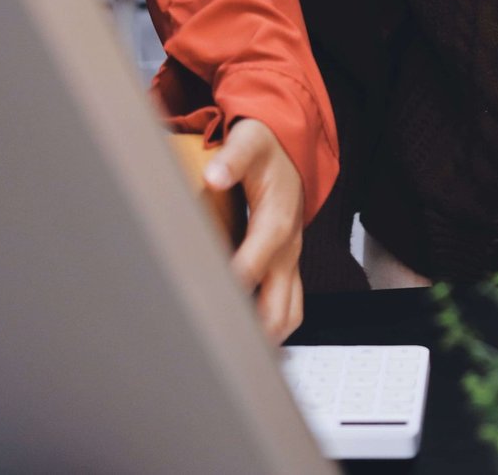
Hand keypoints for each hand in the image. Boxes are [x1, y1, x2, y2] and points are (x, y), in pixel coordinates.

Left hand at [204, 118, 304, 341]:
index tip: (204, 304)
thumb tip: (215, 176)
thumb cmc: (268, 150)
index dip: (229, 287)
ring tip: (232, 353)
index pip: (252, 266)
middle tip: (215, 346)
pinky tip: (250, 338)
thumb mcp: (250, 143)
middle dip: (251, 331)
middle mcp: (288, 249)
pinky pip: (290, 306)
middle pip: (278, 307)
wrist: (293, 151)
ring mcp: (291, 261)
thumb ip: (233, 159)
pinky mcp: (289, 266)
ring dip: (266, 336)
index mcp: (276, 223)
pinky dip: (274, 327)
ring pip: (289, 314)